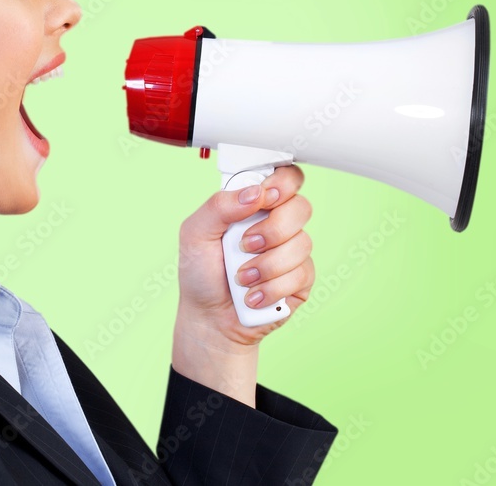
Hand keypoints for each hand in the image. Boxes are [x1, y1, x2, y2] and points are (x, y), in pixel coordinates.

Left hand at [171, 165, 313, 403]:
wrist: (209, 318)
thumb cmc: (200, 273)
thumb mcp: (194, 233)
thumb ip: (219, 206)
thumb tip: (254, 193)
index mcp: (252, 205)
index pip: (284, 177)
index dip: (282, 183)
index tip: (266, 197)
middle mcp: (276, 223)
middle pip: (300, 207)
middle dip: (271, 229)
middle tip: (244, 245)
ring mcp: (292, 251)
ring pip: (301, 244)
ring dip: (265, 266)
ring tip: (241, 278)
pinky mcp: (301, 279)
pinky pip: (301, 274)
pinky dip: (271, 288)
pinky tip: (253, 295)